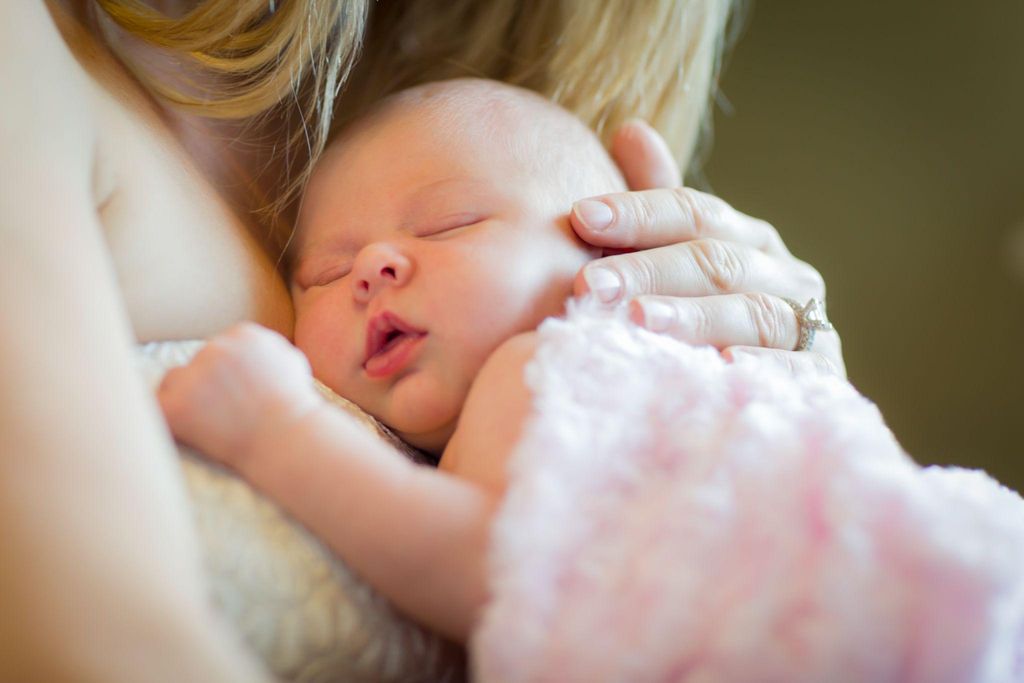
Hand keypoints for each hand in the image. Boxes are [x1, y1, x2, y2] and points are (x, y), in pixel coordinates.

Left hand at [158, 323, 321, 467]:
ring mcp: (193, 376)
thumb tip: (246, 349)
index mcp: (242, 334)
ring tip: (212, 424)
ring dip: (185, 399)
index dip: (224, 375)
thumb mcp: (291, 362)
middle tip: (225, 414)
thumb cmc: (294, 409)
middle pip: (196, 363)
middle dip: (206, 386)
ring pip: (173, 381)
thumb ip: (267, 348)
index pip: (218, 349)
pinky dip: (167, 420)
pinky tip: (187, 431)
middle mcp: (215, 348)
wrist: (288, 441)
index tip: (237, 396)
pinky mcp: (175, 406)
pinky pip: (156, 408)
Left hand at [571, 120, 843, 376]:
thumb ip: (657, 205)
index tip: (581, 215)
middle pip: (715, 262)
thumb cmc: (708, 319)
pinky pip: (792, 371)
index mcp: (749, 240)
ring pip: (750, 312)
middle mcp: (784, 275)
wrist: (775, 393)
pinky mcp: (820, 380)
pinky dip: (759, 368)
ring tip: (639, 321)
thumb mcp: (681, 261)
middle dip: (649, 269)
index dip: (638, 211)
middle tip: (591, 283)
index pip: (693, 213)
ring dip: (693, 316)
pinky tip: (720, 366)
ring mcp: (806, 326)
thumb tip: (631, 129)